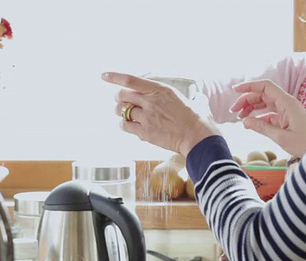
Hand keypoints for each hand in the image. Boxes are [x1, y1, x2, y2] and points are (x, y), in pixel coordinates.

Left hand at [101, 72, 218, 155]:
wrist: (199, 139)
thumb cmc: (200, 121)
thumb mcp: (196, 102)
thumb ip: (193, 97)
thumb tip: (201, 96)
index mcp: (161, 90)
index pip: (131, 80)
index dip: (115, 77)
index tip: (104, 75)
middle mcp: (151, 101)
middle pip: (122, 95)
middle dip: (119, 97)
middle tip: (121, 101)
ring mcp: (147, 117)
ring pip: (121, 110)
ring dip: (120, 111)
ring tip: (125, 114)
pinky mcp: (145, 132)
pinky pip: (125, 126)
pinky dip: (124, 125)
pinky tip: (130, 126)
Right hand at [230, 79, 305, 157]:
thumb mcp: (282, 137)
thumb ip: (262, 127)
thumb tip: (244, 121)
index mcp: (287, 103)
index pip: (266, 86)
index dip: (249, 86)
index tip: (235, 90)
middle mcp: (287, 103)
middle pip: (263, 94)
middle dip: (247, 100)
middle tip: (233, 112)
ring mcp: (287, 111)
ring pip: (265, 104)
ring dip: (251, 108)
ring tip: (239, 118)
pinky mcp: (287, 119)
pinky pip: (269, 114)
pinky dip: (258, 117)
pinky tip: (250, 124)